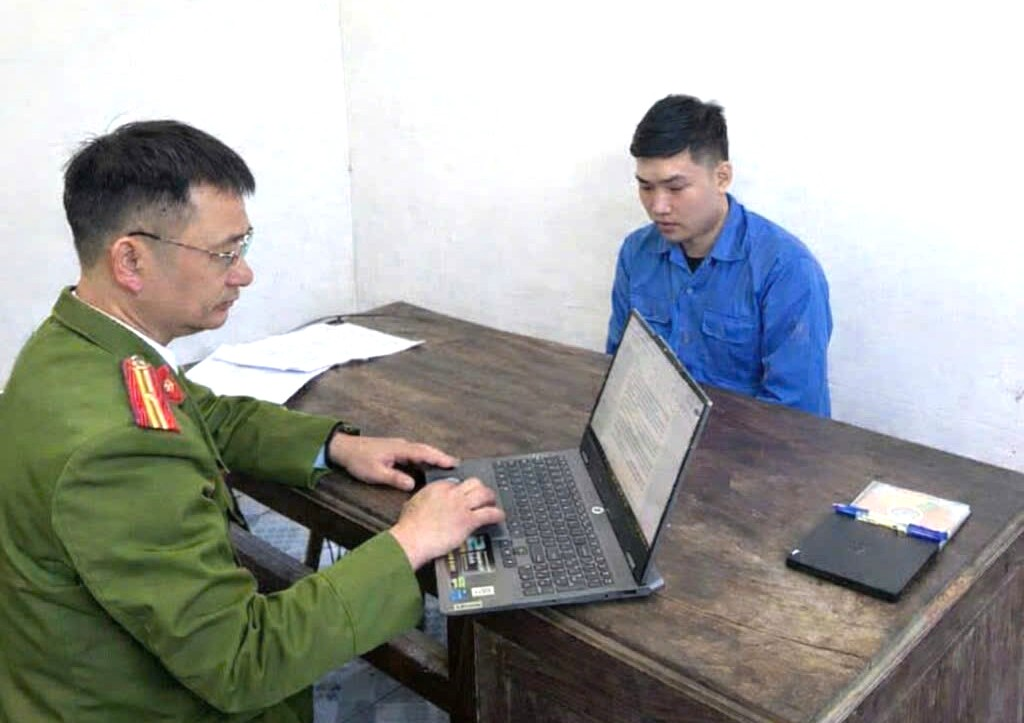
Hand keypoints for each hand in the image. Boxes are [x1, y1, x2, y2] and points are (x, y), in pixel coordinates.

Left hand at [327, 434, 455, 490]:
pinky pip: (415, 453)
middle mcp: (402, 445)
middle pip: (426, 450)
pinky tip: (428, 465)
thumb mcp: (376, 473)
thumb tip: (413, 484)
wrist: (345, 449)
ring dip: (434, 457)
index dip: (439, 458)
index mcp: (400, 449)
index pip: (424, 453)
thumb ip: (395, 478)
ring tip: (447, 466)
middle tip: (457, 465)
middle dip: (441, 456)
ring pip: (421, 451)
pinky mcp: (396, 450)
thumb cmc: (359, 460)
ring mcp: (399, 446)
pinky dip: (425, 457)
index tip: (453, 463)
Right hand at [388, 478, 505, 569]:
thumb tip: (424, 503)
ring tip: (493, 503)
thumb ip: (423, 499)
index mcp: (438, 487)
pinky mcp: (468, 520)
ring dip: (491, 498)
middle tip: (483, 495)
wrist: (412, 539)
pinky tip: (499, 516)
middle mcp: (452, 493)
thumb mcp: (413, 504)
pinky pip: (489, 513)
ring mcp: (461, 506)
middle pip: (474, 483)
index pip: (457, 483)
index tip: (465, 495)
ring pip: (484, 494)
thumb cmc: (409, 527)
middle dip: (480, 488)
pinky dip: (497, 514)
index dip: (464, 489)